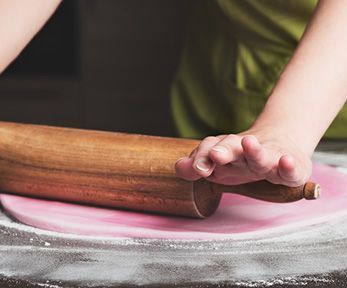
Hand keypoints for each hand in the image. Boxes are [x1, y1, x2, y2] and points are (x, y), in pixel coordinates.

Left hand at [175, 129, 312, 186]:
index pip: (211, 147)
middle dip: (223, 150)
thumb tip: (179, 167)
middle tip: (215, 155)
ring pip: (260, 154)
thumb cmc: (244, 160)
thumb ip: (198, 165)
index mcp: (227, 151)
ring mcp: (269, 158)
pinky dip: (289, 165)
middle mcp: (246, 151)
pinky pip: (290, 168)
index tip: (197, 169)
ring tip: (249, 144)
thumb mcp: (220, 164)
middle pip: (233, 146)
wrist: (283, 146)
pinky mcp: (291, 168)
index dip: (202, 155)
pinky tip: (286, 161)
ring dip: (254, 150)